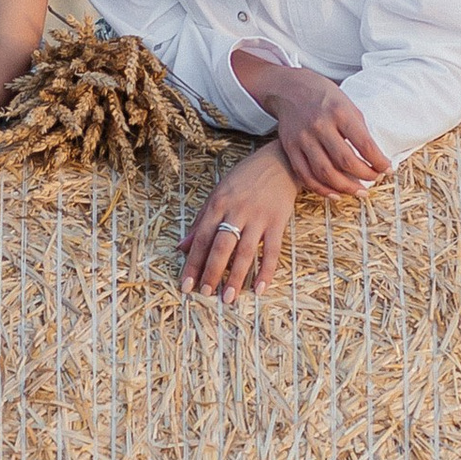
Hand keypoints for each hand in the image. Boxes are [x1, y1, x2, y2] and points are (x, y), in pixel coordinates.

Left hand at [181, 143, 301, 302]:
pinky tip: (259, 288)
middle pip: (221, 246)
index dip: (192, 263)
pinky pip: (272, 250)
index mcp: (218, 203)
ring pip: (245, 251)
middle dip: (212, 272)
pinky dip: (266, 270)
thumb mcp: (218, 194)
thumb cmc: (244, 179)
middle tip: (205, 294)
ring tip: (229, 298)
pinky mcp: (278, 221)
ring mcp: (259, 217)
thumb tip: (181, 247)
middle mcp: (237, 211)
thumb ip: (200, 221)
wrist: (279, 162)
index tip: (186, 284)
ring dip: (236, 277)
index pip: (201, 238)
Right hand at [258, 65, 391, 197]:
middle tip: (375, 180)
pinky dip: (322, 189)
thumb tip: (374, 157)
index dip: (379, 161)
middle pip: (345, 161)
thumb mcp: (347, 105)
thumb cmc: (324, 97)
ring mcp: (303, 138)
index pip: (364, 144)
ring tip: (359, 192)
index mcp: (339, 112)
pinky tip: (336, 193)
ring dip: (345, 187)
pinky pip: (306, 175)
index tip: (388, 170)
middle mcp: (320, 125)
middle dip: (365, 175)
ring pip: (325, 172)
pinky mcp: (290, 148)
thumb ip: (359, 130)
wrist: (289, 88)